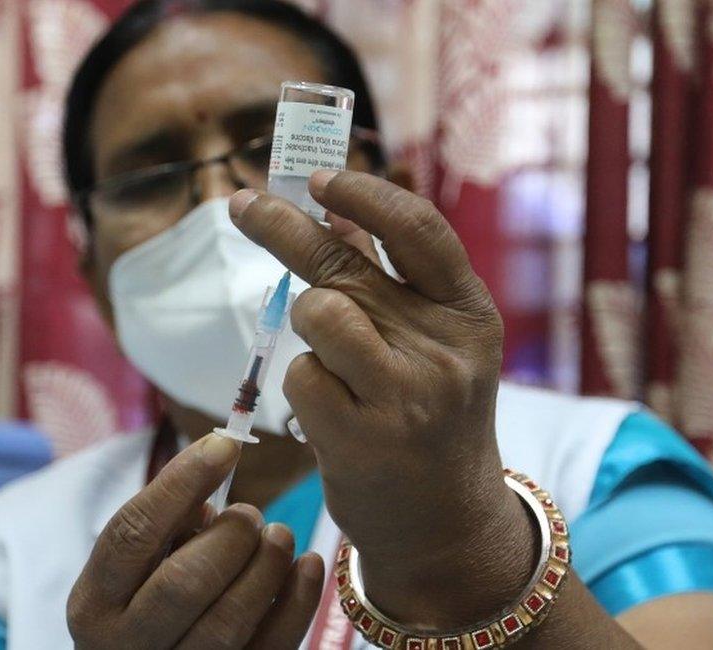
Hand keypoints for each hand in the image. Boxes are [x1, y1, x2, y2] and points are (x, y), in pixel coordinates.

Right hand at [67, 434, 324, 648]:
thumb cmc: (150, 600)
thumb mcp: (137, 567)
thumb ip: (165, 523)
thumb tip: (212, 469)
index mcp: (95, 603)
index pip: (132, 533)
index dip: (181, 482)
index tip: (224, 444)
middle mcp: (124, 646)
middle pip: (183, 583)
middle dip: (230, 536)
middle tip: (251, 514)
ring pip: (228, 621)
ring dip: (266, 565)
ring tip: (280, 535)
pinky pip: (271, 646)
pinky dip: (298, 600)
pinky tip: (307, 564)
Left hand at [229, 172, 532, 626]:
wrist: (445, 521)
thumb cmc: (430, 417)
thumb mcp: (434, 344)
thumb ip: (391, 281)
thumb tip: (331, 211)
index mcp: (470, 315)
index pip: (419, 230)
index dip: (364, 194)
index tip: (319, 177)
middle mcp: (445, 350)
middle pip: (347, 263)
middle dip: (283, 226)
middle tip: (243, 205)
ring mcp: (405, 395)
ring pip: (318, 312)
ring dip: (307, 327)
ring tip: (332, 362)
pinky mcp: (361, 437)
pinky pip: (300, 374)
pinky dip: (304, 385)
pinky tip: (331, 413)